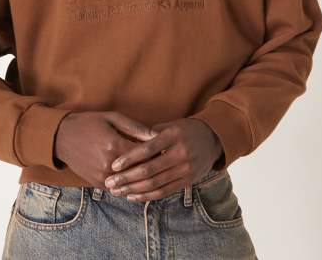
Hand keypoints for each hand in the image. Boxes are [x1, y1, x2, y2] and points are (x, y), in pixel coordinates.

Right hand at [54, 110, 157, 187]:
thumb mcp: (112, 118)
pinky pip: (120, 189)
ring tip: (157, 174)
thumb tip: (156, 134)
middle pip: (140, 172)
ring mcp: (103, 177)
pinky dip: (132, 186)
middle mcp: (109, 164)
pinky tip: (141, 182)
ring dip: (144, 180)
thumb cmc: (89, 123)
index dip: (159, 153)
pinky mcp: (98, 184)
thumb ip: (134, 127)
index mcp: (114, 145)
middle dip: (154, 168)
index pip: (145, 155)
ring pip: (132, 184)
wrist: (62, 137)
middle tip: (166, 164)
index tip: (168, 150)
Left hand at [103, 118, 222, 201]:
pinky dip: (147, 196)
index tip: (114, 165)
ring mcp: (185, 169)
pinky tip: (133, 196)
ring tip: (117, 191)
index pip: (147, 149)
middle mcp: (180, 153)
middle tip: (110, 182)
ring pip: (155, 184)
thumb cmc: (185, 130)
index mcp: (173, 136)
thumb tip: (127, 141)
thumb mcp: (170, 124)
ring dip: (134, 190)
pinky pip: (164, 192)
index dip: (129, 158)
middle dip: (127, 178)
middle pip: (149, 170)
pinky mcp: (187, 181)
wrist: (212, 139)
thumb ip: (150, 133)